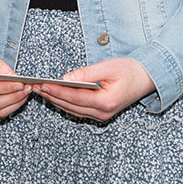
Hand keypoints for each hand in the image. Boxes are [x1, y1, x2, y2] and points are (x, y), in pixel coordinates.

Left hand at [35, 57, 155, 121]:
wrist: (146, 79)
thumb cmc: (130, 71)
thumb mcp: (108, 67)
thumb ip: (86, 74)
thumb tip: (66, 78)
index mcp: (106, 102)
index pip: (75, 97)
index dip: (57, 91)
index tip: (43, 84)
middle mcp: (103, 113)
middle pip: (71, 105)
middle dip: (52, 95)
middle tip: (35, 86)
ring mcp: (102, 116)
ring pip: (72, 109)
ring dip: (56, 100)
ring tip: (41, 89)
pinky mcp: (100, 114)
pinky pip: (78, 110)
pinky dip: (65, 102)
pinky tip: (55, 95)